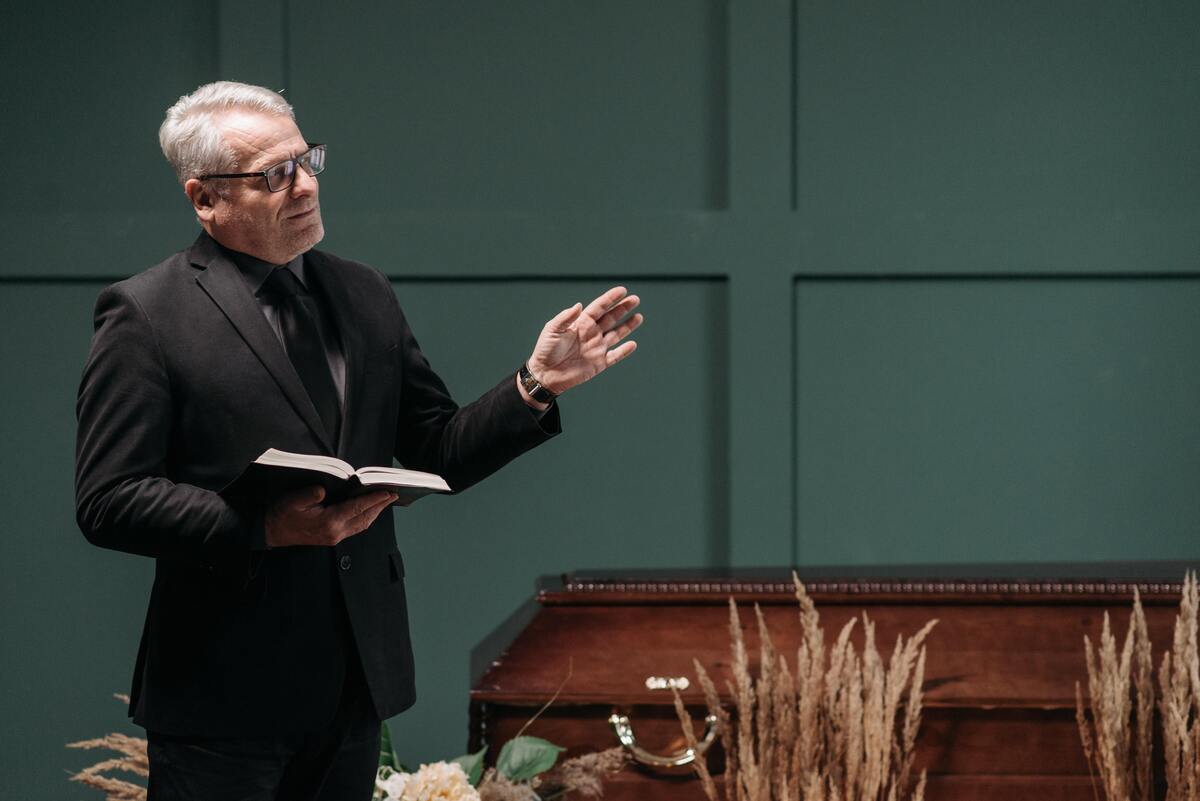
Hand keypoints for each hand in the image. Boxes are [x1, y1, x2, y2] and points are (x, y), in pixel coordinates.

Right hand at [264, 486, 396, 547]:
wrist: (272, 532)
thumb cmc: (282, 514)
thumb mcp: (293, 500)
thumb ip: (309, 494)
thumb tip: (323, 490)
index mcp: (329, 522)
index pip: (358, 508)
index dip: (374, 499)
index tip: (387, 492)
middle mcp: (336, 532)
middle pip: (365, 518)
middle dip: (380, 506)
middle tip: (393, 495)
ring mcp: (335, 537)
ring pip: (362, 524)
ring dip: (374, 513)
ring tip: (384, 501)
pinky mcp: (332, 538)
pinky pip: (355, 528)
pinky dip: (365, 518)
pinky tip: (368, 511)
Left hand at [526, 286, 642, 395]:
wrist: (545, 374)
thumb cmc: (545, 350)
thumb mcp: (552, 330)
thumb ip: (566, 317)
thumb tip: (579, 305)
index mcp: (581, 323)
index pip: (599, 307)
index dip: (610, 298)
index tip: (622, 290)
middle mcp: (591, 333)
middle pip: (611, 318)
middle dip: (623, 308)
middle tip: (635, 299)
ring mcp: (596, 348)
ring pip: (616, 334)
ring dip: (628, 326)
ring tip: (639, 317)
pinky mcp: (599, 363)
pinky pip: (615, 356)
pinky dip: (624, 351)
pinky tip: (633, 344)